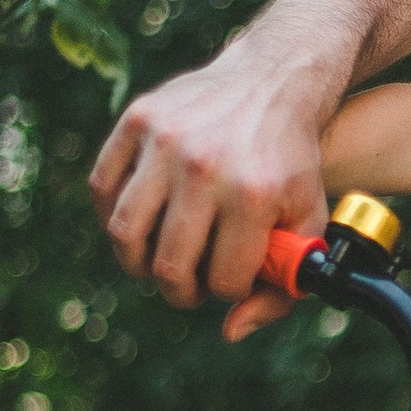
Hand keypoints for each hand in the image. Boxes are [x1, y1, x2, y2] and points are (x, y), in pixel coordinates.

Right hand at [90, 41, 341, 338]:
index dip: (227, 289)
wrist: (273, 80)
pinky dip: (112, 217)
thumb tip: (230, 330)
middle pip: (168, 266)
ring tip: (158, 261)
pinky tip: (138, 224)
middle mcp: (207, 166)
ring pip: (125, 234)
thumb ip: (284, 285)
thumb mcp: (307, 219)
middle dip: (179, 289)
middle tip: (187, 284)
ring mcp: (167, 140)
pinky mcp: (139, 119)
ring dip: (138, 262)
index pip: (222, 281)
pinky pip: (103, 189)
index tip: (230, 277)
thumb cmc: (289, 161)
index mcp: (256, 194)